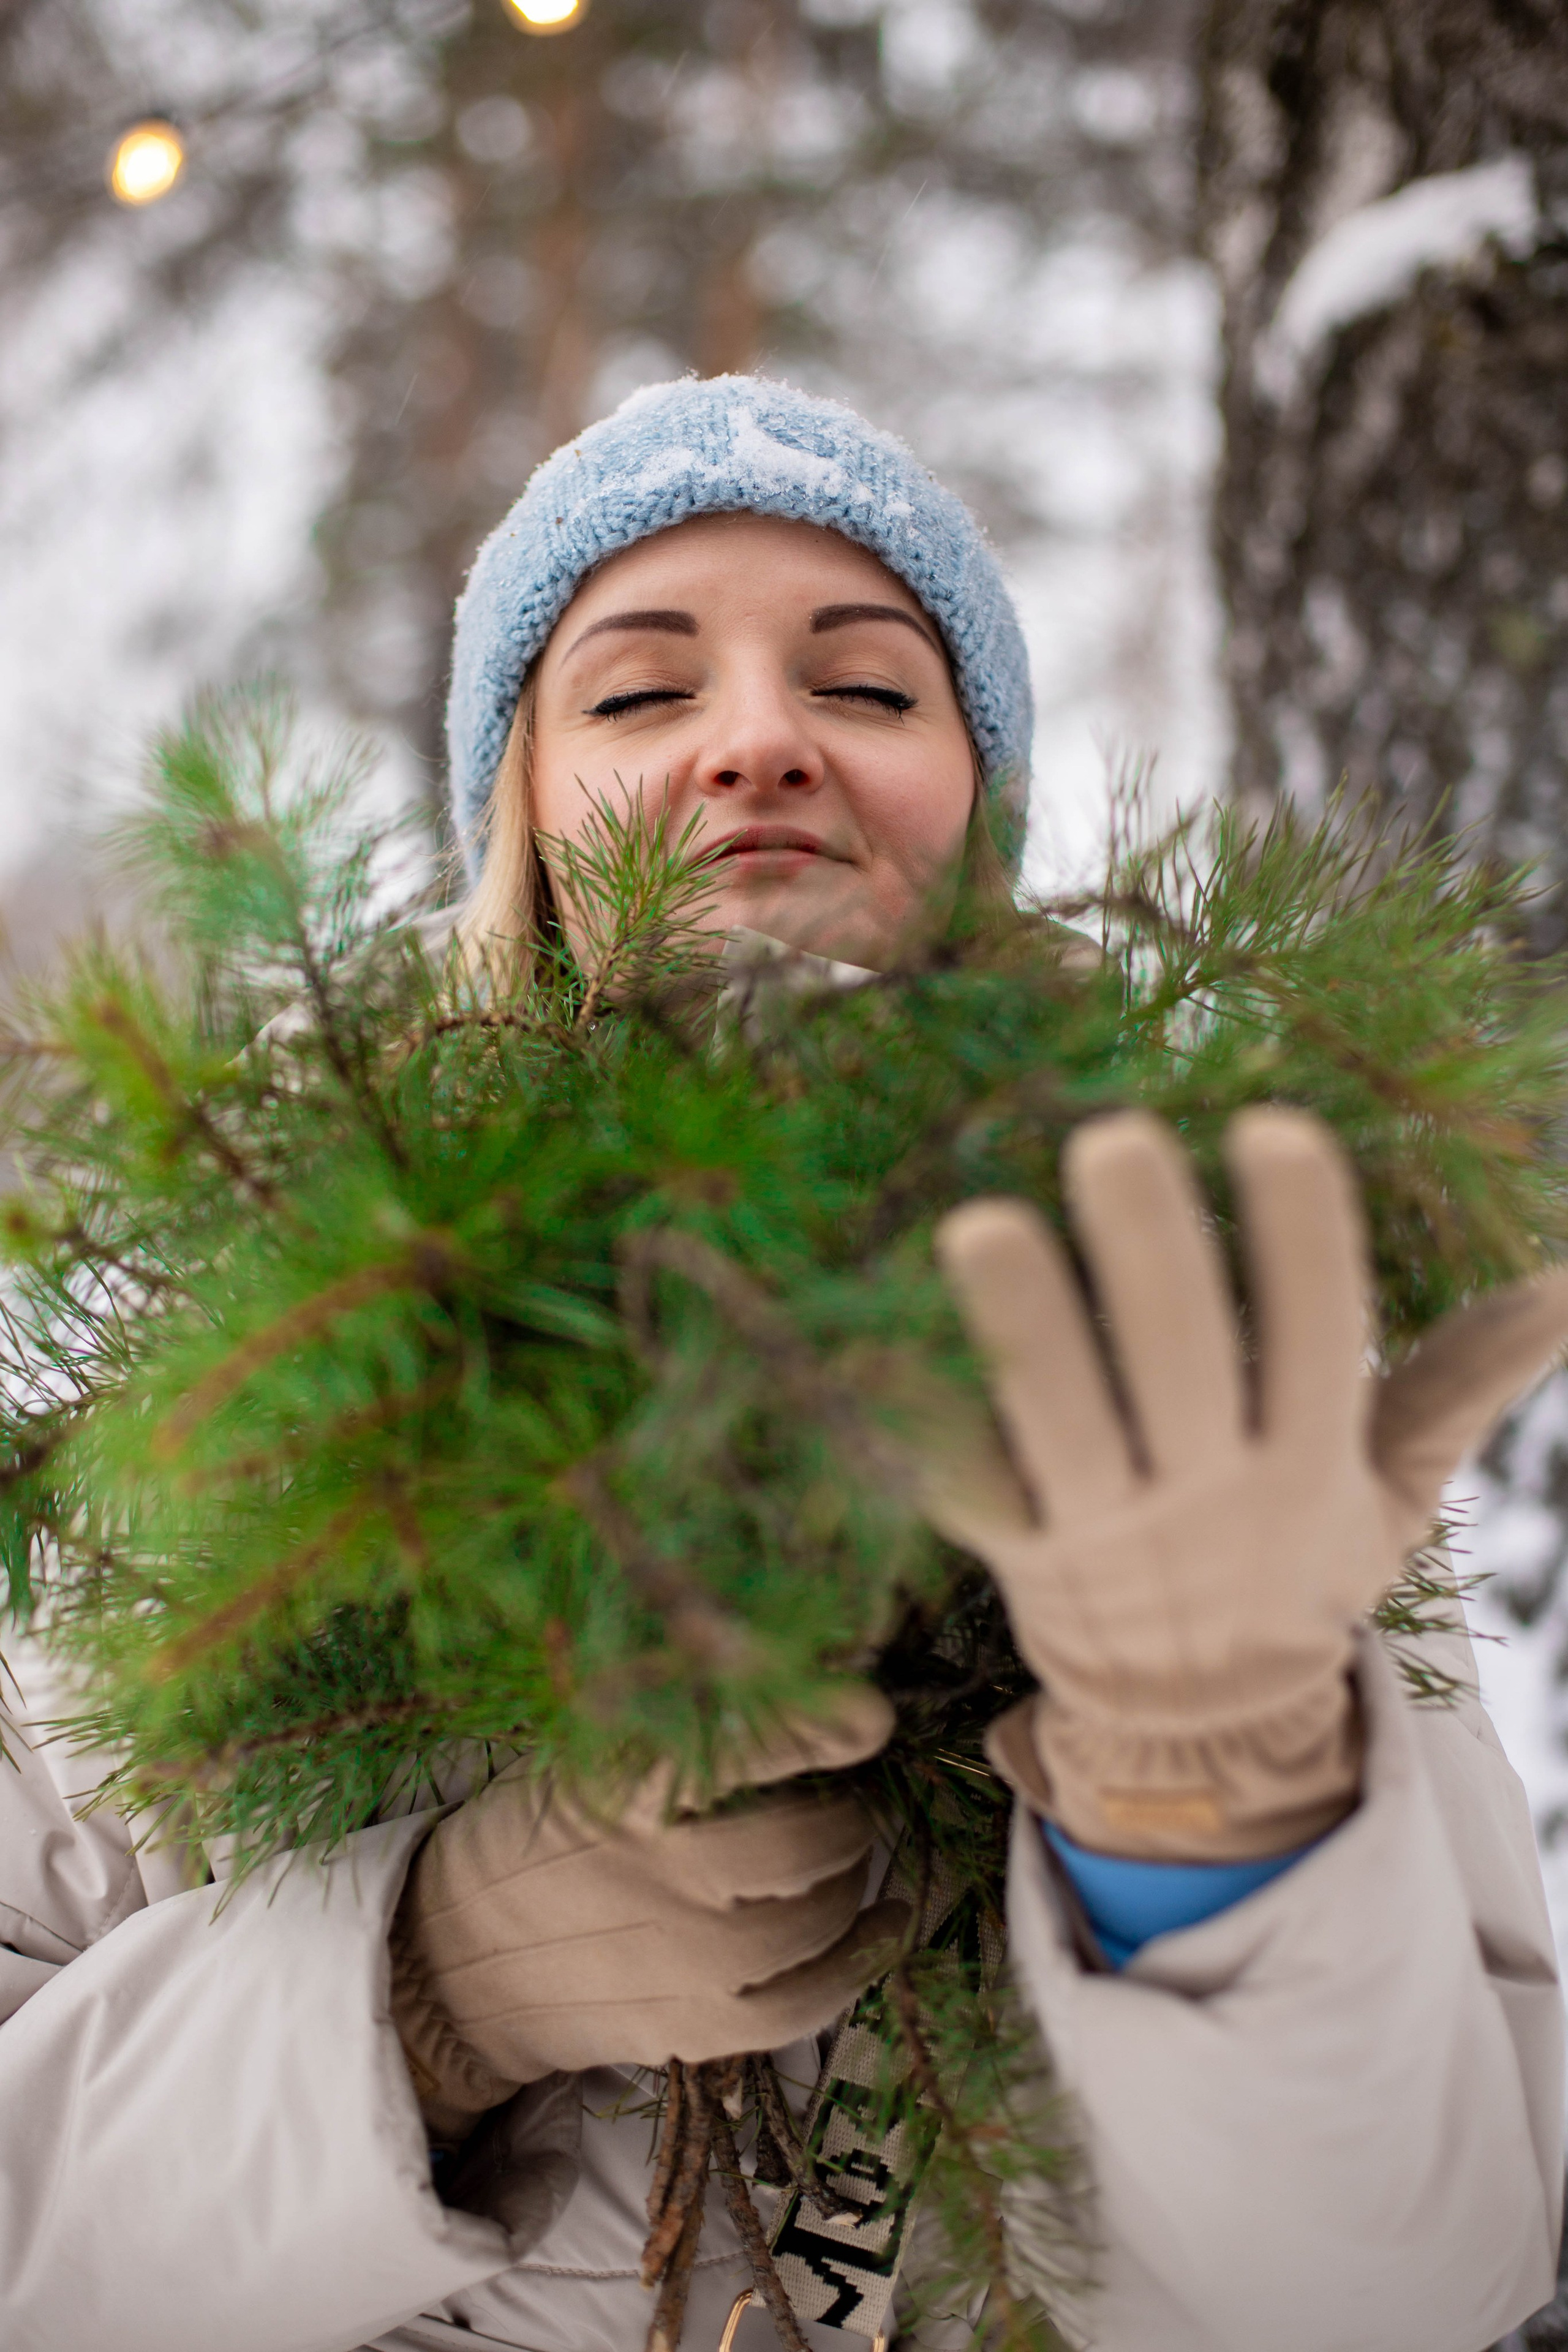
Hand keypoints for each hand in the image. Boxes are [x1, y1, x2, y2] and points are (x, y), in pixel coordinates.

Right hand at [389, 1689, 901, 2141]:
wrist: (460, 1961)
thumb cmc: (539, 1834)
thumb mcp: (584, 1756)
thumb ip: (675, 1721)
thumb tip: (786, 1670)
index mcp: (622, 1791)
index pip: (730, 1750)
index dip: (809, 1728)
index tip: (870, 1714)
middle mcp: (655, 1879)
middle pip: (799, 1846)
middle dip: (846, 1815)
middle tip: (845, 1797)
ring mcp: (676, 1962)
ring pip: (813, 1922)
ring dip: (852, 1880)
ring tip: (845, 1854)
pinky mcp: (689, 2027)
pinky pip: (802, 2005)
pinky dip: (858, 1964)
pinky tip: (884, 1924)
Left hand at [931, 1108, 1567, 1860]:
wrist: (1201, 1725)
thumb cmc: (1301, 1566)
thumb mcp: (1397, 1487)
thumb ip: (1466, 1379)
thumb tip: (1564, 1277)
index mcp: (1309, 1465)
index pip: (1320, 1340)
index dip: (1302, 1241)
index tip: (1275, 1126)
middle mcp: (1208, 1497)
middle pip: (1178, 1369)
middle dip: (1149, 1258)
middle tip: (1110, 1138)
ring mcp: (1103, 1533)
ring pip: (1059, 1423)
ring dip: (1020, 1326)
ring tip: (977, 1221)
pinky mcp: (1014, 1556)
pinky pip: (966, 1485)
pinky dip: (923, 1420)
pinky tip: (873, 1331)